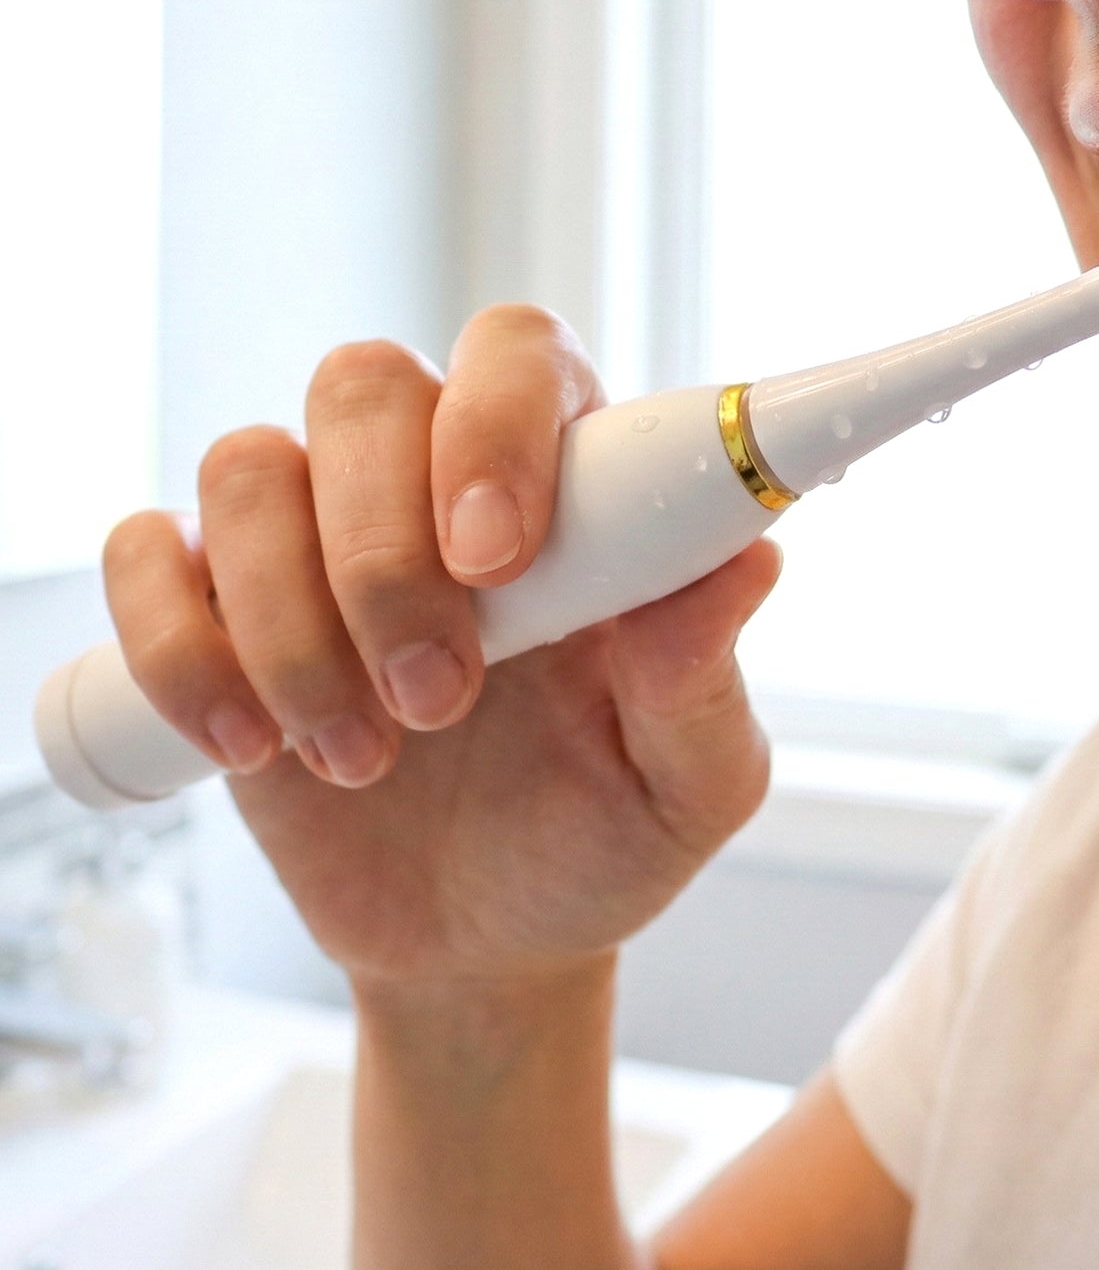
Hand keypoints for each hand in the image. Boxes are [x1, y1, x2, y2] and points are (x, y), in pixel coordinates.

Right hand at [104, 305, 781, 992]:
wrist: (488, 942)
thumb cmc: (599, 836)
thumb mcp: (686, 784)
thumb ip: (706, 677)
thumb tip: (750, 558)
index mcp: (567, 491)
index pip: (518, 356)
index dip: (494, 425)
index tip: (498, 560)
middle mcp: (434, 486)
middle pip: (364, 386)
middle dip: (383, 553)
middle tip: (441, 696)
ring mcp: (316, 540)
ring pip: (249, 467)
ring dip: (291, 622)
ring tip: (366, 758)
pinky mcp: (219, 609)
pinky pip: (149, 552)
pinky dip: (178, 645)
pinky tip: (250, 744)